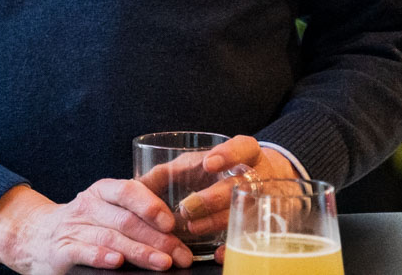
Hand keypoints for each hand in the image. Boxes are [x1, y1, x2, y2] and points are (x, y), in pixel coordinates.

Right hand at [0, 182, 192, 273]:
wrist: (36, 236)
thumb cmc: (83, 224)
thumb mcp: (106, 210)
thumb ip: (134, 214)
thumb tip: (177, 233)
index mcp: (102, 191)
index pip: (128, 190)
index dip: (151, 205)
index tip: (172, 223)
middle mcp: (88, 205)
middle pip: (126, 219)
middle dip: (158, 239)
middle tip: (181, 255)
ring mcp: (73, 227)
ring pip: (110, 237)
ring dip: (139, 251)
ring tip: (162, 263)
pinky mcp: (61, 250)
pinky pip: (82, 251)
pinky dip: (100, 256)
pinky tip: (116, 263)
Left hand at [172, 136, 299, 244]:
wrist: (261, 181)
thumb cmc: (219, 172)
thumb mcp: (198, 163)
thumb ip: (169, 172)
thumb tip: (136, 185)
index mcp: (247, 154)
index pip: (244, 148)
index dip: (229, 154)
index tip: (208, 163)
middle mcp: (259, 177)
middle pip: (241, 185)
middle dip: (213, 197)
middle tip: (187, 207)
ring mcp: (264, 201)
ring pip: (245, 212)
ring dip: (217, 221)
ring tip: (193, 226)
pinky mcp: (263, 225)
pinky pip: (251, 239)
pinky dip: (233, 247)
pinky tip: (217, 253)